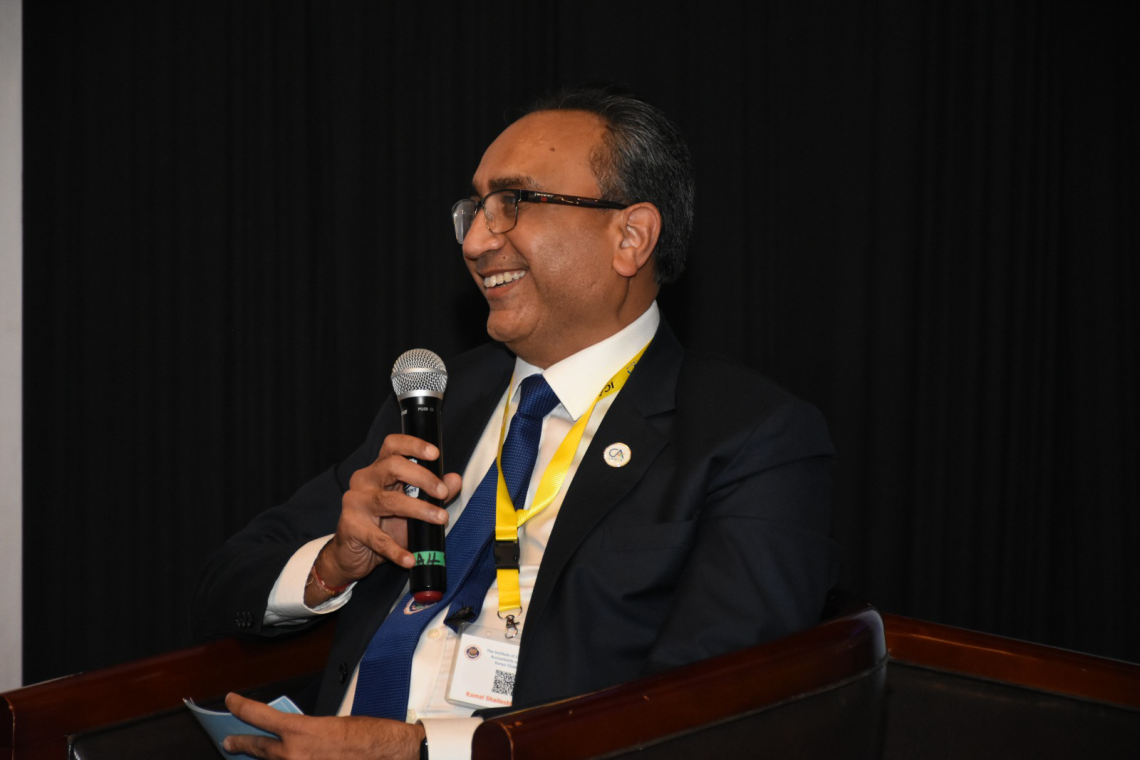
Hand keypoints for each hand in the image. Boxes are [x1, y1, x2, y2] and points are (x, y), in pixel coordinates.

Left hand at [222, 693, 424, 759]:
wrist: (385, 755)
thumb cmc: (364, 736)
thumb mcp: (329, 725)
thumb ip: (304, 732)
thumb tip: (292, 736)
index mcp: (299, 732)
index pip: (258, 716)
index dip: (241, 707)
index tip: (231, 701)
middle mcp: (292, 755)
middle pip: (256, 748)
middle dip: (240, 744)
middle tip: (229, 742)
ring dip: (264, 757)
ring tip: (253, 753)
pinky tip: (286, 758)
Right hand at [314, 434, 461, 594]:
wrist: (353, 555)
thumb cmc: (384, 525)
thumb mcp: (412, 507)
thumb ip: (434, 492)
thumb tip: (455, 480)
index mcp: (379, 470)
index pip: (393, 446)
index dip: (413, 445)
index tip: (434, 453)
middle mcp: (364, 480)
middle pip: (392, 466)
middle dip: (422, 477)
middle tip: (442, 492)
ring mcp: (355, 503)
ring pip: (388, 501)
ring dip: (418, 509)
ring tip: (440, 518)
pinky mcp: (351, 527)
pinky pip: (378, 539)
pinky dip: (397, 550)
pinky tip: (411, 559)